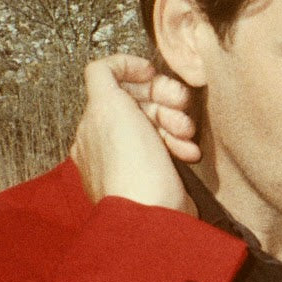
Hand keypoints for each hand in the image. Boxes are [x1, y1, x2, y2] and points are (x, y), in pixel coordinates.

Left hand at [70, 55, 195, 213]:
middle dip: (164, 98)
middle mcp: (109, 141)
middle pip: (139, 102)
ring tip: (185, 134)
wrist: (153, 215)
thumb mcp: (107, 106)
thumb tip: (114, 66)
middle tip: (180, 102)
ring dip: (177, 121)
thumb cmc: (130, 166)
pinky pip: (171, 148)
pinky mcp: (155, 175)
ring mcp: (132, 160)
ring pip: (158, 123)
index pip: (113, 84)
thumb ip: (104, 76)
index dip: (136, 74)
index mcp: (92, 124)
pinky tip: (189, 153)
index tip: (153, 74)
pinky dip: (182, 145)